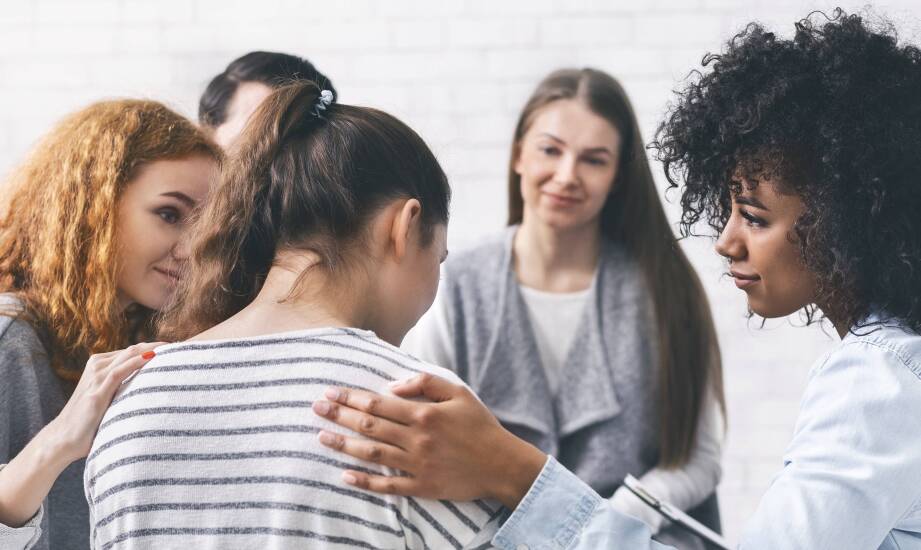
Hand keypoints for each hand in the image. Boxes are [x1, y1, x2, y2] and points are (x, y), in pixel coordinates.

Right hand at [45, 342, 163, 462]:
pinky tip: (152, 358)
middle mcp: (97, 367)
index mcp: (99, 366)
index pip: (131, 352)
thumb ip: (122, 389)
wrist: (62, 440)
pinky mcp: (97, 392)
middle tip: (178, 346)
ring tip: (172, 348)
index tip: (173, 349)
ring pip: (128, 356)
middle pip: (132, 350)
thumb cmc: (87, 423)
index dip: (152, 348)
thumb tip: (150, 390)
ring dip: (151, 350)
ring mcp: (95, 378)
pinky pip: (120, 371)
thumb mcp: (107, 399)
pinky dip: (137, 363)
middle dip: (156, 346)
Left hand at [311, 373, 546, 508]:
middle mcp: (417, 439)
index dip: (351, 398)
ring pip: (372, 454)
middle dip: (339, 416)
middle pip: (369, 426)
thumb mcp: (459, 392)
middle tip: (316, 408)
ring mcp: (417, 465)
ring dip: (343, 446)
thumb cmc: (480, 425)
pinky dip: (365, 482)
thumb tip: (393, 386)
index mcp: (424, 414)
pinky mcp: (422, 486)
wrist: (502, 464)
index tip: (331, 392)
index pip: (378, 404)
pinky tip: (345, 476)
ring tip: (321, 438)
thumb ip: (426, 382)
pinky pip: (388, 485)